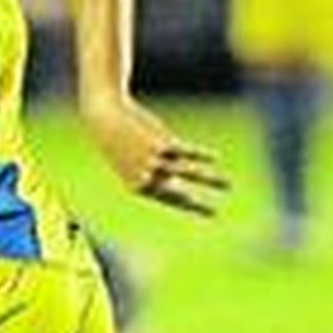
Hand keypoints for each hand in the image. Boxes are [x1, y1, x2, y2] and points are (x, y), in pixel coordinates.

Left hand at [82, 97, 228, 215]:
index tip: (211, 213)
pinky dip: (201, 155)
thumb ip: (154, 169)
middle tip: (216, 212)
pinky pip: (185, 152)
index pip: (169, 200)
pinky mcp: (159, 143)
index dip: (190, 206)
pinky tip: (216, 158)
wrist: (105, 119)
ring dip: (209, 179)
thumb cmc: (119, 142)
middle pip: (178, 193)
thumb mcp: (135, 160)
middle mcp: (146, 177)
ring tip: (227, 185)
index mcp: (138, 187)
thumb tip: (174, 174)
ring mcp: (153, 161)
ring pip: (186, 173)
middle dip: (198, 204)